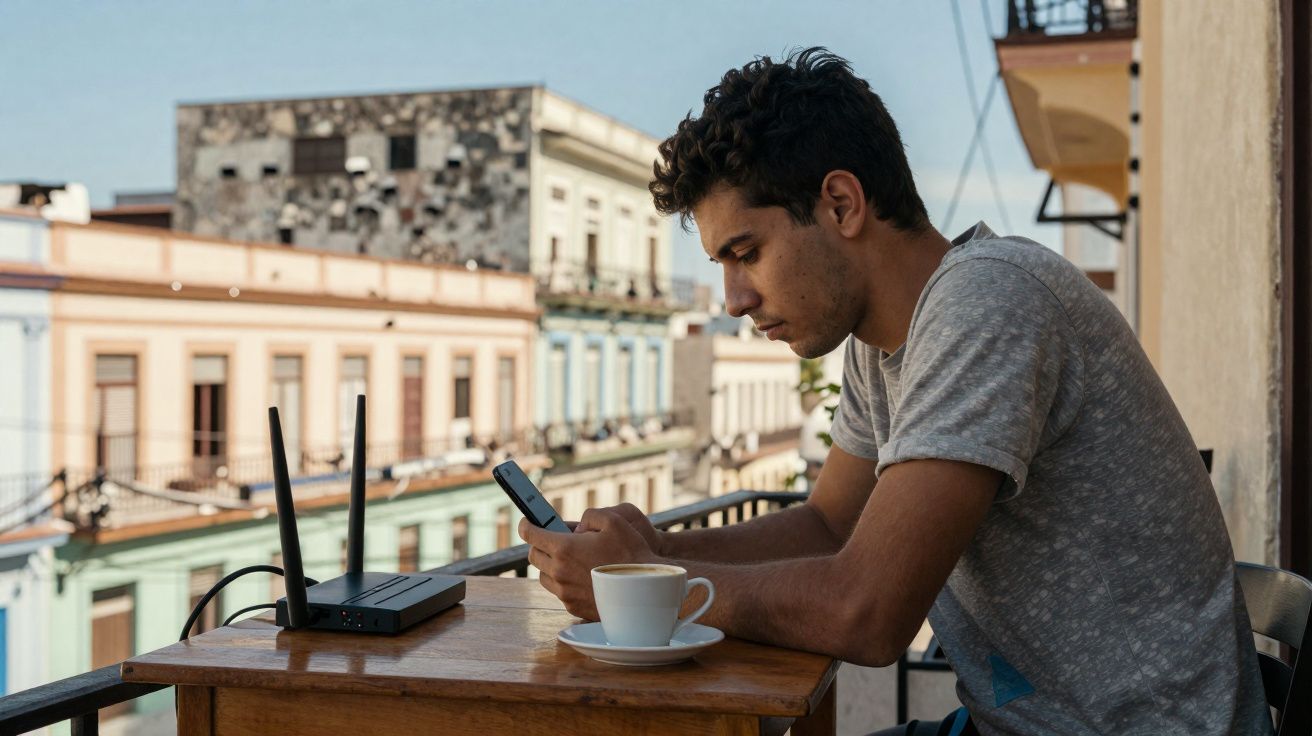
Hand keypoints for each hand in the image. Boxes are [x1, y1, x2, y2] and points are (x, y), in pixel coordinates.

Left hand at [519, 508, 659, 619]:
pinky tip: (582, 578)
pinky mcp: (573, 608)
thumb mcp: (614, 521)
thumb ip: (590, 516)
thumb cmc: (631, 555)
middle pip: (534, 556)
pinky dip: (564, 583)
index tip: (526, 522)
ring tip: (569, 560)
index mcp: (564, 548)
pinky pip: (560, 592)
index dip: (526, 525)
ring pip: (545, 576)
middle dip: (539, 545)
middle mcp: (559, 572)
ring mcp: (565, 593)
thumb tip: (578, 527)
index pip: (531, 534)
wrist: (645, 592)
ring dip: (550, 566)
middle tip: (551, 539)